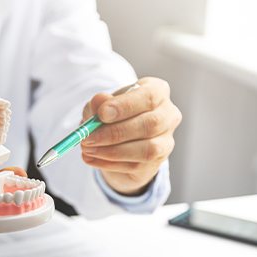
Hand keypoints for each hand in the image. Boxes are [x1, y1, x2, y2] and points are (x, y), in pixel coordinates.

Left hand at [81, 77, 180, 195]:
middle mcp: (168, 115)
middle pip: (150, 124)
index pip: (149, 97)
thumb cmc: (114, 115)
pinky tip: (91, 159)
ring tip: (87, 149)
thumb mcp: (102, 105)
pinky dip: (109, 163)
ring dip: (112, 151)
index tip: (101, 114)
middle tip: (88, 137)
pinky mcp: (156, 162)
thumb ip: (100, 103)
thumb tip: (98, 102)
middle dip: (115, 132)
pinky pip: (135, 165)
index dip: (125, 106)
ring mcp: (165, 141)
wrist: (120, 141)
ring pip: (146, 149)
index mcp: (158, 91)